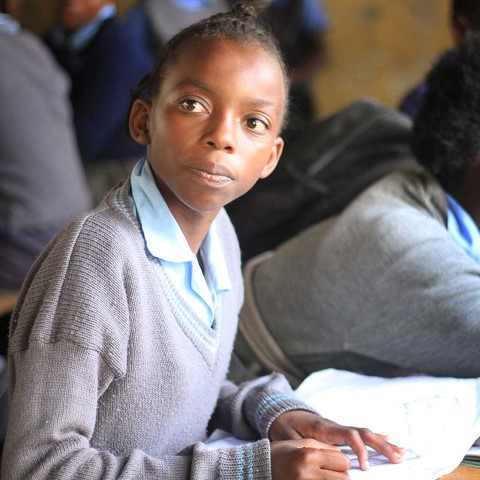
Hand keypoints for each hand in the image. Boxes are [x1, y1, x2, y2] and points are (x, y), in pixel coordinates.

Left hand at [269, 410, 404, 470]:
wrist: (282, 412)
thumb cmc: (284, 426)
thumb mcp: (287, 437)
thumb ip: (300, 446)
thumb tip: (312, 457)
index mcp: (323, 427)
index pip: (348, 434)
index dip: (359, 449)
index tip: (365, 467)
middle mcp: (335, 425)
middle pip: (362, 432)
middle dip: (381, 445)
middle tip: (398, 459)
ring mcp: (339, 427)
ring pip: (365, 432)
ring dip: (383, 443)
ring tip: (401, 453)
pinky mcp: (340, 431)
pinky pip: (361, 433)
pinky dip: (377, 437)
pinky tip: (391, 441)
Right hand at [271, 438, 349, 479]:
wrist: (259, 467)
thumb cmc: (280, 454)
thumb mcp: (300, 444)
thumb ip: (323, 447)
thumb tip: (342, 453)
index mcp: (309, 455)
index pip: (342, 461)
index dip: (342, 462)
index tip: (336, 464)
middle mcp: (308, 472)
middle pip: (344, 478)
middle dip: (340, 475)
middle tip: (330, 472)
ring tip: (323, 476)